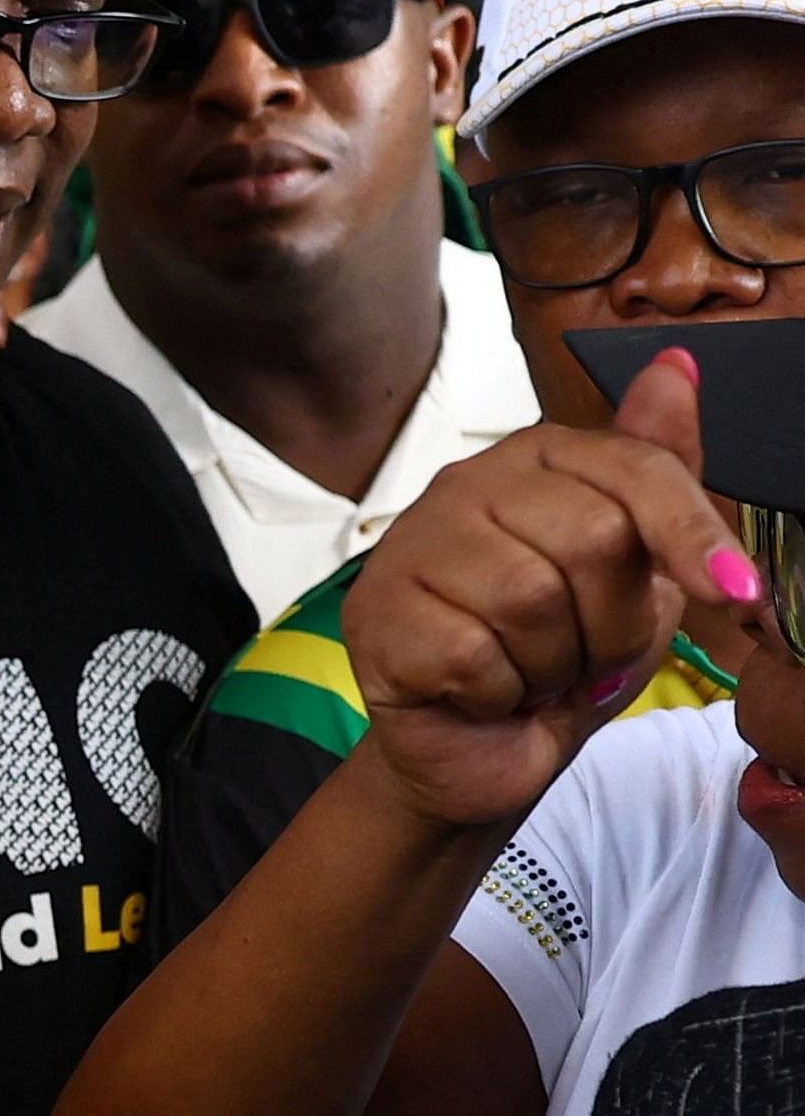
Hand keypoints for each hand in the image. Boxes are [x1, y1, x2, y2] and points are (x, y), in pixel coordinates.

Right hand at [347, 352, 753, 828]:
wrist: (479, 748)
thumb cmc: (556, 653)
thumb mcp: (635, 568)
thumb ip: (657, 474)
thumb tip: (677, 367)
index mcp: (535, 461)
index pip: (635, 469)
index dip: (694, 536)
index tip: (740, 595)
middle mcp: (465, 485)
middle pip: (592, 536)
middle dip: (611, 620)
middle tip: (584, 650)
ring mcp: (411, 546)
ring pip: (529, 598)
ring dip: (552, 663)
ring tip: (530, 669)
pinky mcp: (375, 611)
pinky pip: (473, 653)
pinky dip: (498, 692)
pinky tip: (481, 691)